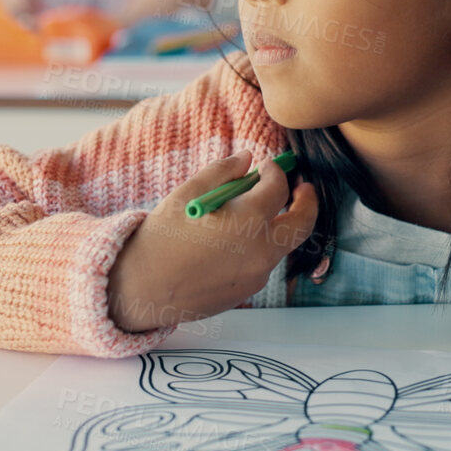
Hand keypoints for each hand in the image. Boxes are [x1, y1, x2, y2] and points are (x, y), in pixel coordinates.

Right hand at [108, 152, 317, 332]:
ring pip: (281, 245)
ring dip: (276, 226)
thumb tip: (246, 159)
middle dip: (308, 202)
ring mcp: (257, 274)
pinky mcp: (248, 291)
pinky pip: (262, 263)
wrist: (142, 287)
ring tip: (251, 214)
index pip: (278, 188)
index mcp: (247, 219)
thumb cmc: (161, 237)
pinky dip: (257, 247)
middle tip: (303, 188)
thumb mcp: (188, 193)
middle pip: (303, 223)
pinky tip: (230, 243)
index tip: (268, 166)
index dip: (275, 172)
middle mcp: (260, 249)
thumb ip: (222, 172)